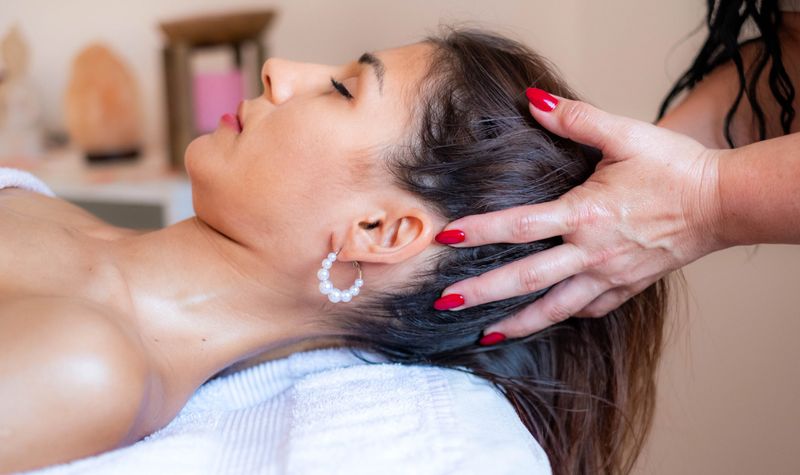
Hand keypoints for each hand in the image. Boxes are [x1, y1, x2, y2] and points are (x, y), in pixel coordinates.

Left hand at [437, 89, 723, 339]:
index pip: (520, 226)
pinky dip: (563, 315)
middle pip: (526, 278)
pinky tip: (544, 318)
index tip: (447, 236)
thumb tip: (533, 102)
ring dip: (516, 323)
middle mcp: (591, 252)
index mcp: (585, 214)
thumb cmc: (674, 167)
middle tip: (445, 302)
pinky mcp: (626, 287)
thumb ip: (575, 120)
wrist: (722, 203)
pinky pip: (588, 309)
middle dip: (482, 292)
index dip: (481, 231)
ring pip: (554, 308)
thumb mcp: (624, 135)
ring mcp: (609, 275)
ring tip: (483, 335)